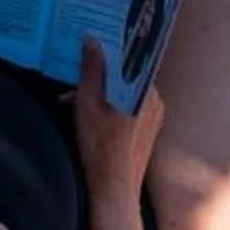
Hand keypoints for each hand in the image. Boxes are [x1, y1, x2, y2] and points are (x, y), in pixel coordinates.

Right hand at [74, 40, 163, 196]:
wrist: (114, 191)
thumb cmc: (99, 147)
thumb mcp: (88, 103)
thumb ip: (92, 70)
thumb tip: (92, 39)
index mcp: (145, 89)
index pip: (129, 57)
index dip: (109, 49)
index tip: (91, 43)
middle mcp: (155, 99)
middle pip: (125, 75)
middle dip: (100, 74)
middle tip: (75, 74)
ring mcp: (154, 116)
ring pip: (126, 91)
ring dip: (103, 91)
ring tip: (74, 99)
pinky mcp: (149, 131)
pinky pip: (130, 107)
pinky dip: (111, 105)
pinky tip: (91, 115)